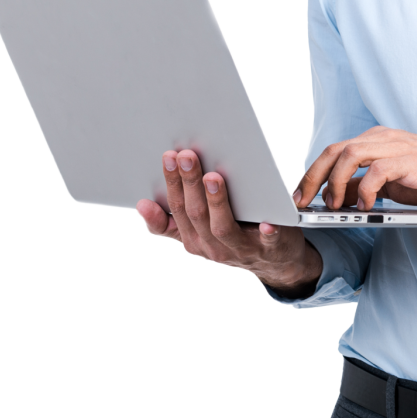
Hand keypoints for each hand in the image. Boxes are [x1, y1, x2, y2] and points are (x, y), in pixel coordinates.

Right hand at [136, 149, 322, 298]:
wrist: (274, 262)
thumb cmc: (234, 236)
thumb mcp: (198, 233)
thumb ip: (171, 222)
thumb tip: (142, 203)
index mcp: (194, 239)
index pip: (175, 210)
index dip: (170, 185)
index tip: (167, 158)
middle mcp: (212, 246)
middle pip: (195, 214)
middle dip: (189, 183)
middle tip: (187, 155)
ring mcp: (240, 249)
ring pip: (222, 228)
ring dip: (216, 202)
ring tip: (213, 178)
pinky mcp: (269, 249)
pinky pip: (266, 243)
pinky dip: (266, 234)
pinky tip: (267, 224)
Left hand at [292, 126, 416, 213]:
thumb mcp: (394, 183)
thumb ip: (366, 185)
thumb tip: (338, 197)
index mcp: (378, 140)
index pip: (335, 151)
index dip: (312, 173)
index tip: (300, 195)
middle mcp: (384, 138)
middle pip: (335, 149)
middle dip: (313, 176)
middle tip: (304, 202)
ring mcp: (397, 146)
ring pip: (349, 154)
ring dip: (335, 182)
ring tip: (333, 205)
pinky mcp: (410, 160)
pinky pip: (376, 170)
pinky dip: (364, 189)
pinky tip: (366, 206)